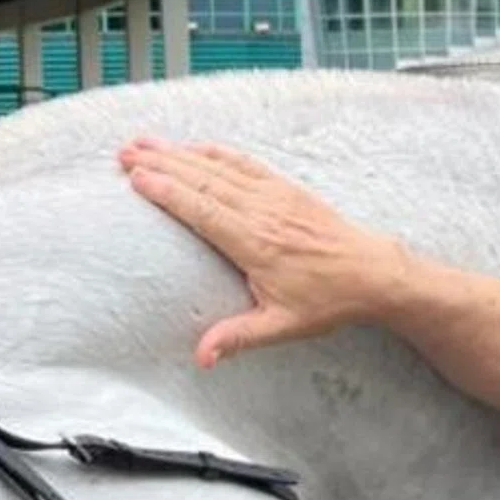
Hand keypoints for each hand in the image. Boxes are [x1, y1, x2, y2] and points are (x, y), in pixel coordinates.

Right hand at [118, 138, 408, 367]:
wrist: (374, 272)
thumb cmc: (329, 299)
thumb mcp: (283, 325)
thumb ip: (238, 337)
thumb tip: (201, 357)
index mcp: (257, 243)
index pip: (203, 211)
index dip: (169, 192)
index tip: (137, 177)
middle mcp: (264, 212)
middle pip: (204, 181)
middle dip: (163, 164)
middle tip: (125, 154)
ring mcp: (276, 195)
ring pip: (221, 167)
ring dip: (182, 153)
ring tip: (146, 143)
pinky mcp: (287, 189)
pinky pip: (246, 164)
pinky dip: (217, 152)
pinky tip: (195, 147)